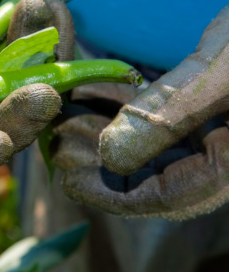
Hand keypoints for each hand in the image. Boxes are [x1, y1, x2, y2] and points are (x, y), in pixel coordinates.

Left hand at [56, 5, 228, 219]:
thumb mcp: (216, 76)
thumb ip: (167, 116)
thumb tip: (111, 158)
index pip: (168, 195)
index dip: (114, 194)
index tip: (69, 183)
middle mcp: (219, 150)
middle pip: (149, 170)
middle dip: (100, 159)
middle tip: (59, 145)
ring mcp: (206, 126)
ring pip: (144, 141)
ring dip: (103, 130)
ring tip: (65, 119)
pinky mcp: (194, 102)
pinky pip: (150, 113)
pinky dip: (118, 104)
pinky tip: (88, 94)